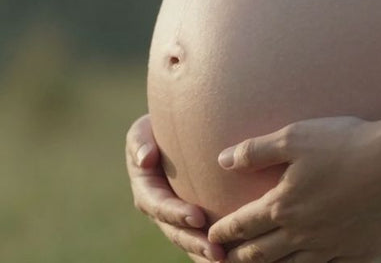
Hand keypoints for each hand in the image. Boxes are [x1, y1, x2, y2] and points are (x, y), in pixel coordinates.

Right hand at [126, 113, 227, 261]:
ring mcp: (178, 221)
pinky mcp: (195, 224)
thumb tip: (145, 159)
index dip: (176, 214)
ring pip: (193, 243)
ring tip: (230, 260)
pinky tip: (241, 257)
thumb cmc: (157, 130)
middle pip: (177, 234)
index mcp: (147, 192)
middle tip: (217, 252)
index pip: (160, 207)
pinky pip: (208, 240)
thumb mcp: (142, 131)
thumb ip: (140, 142)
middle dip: (196, 244)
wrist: (176, 137)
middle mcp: (161, 212)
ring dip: (208, 254)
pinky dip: (223, 250)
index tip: (198, 217)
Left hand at [206, 116, 380, 261]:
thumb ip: (255, 151)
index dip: (222, 232)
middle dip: (238, 259)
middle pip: (261, 255)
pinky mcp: (360, 252)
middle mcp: (303, 233)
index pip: (242, 226)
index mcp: (283, 206)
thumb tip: (221, 160)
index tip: (210, 236)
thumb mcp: (294, 137)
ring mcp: (332, 246)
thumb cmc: (346, 144)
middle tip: (223, 260)